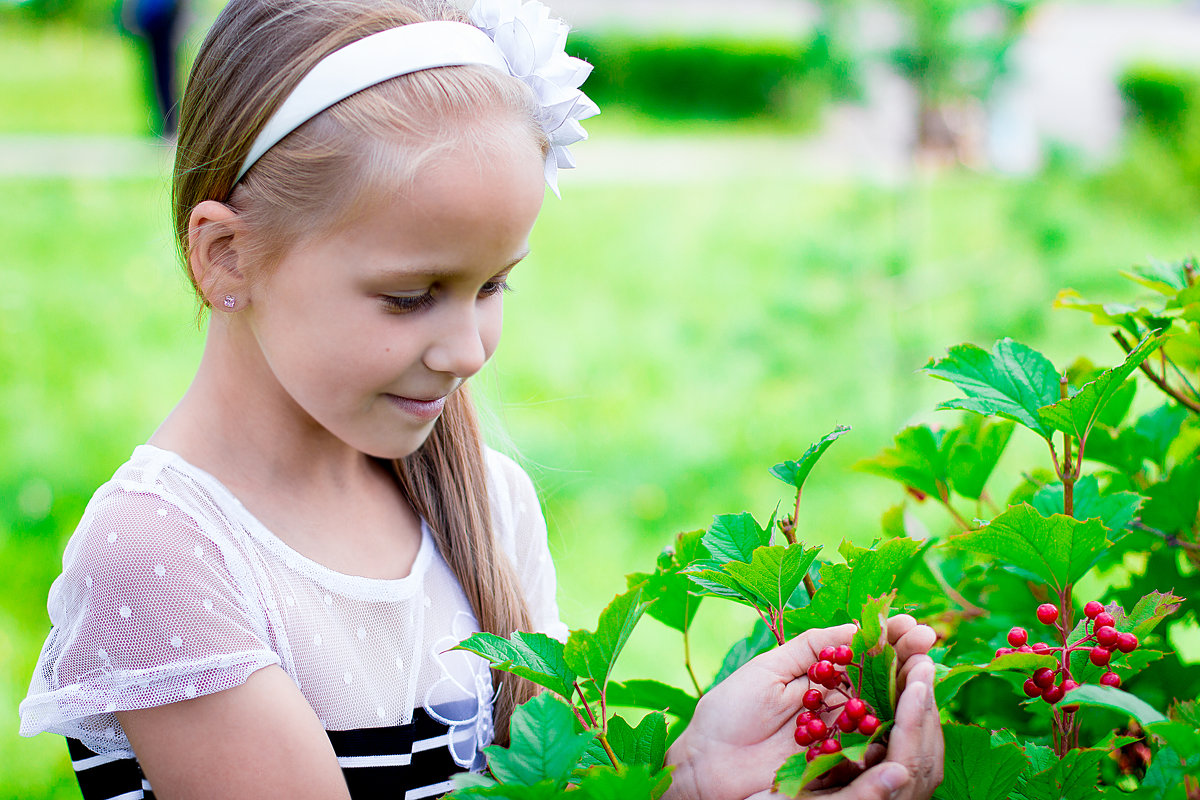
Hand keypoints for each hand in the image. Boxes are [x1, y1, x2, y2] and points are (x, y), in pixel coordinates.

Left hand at [664, 616, 940, 799]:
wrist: (704, 763)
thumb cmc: (729, 713)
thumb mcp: (769, 669)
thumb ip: (811, 648)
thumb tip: (855, 625)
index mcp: (824, 684)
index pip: (866, 659)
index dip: (890, 641)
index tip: (913, 624)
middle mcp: (839, 712)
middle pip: (885, 686)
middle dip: (908, 661)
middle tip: (926, 639)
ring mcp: (841, 742)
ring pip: (887, 718)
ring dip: (908, 692)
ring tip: (921, 667)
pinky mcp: (837, 772)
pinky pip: (870, 756)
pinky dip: (889, 734)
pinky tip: (906, 706)